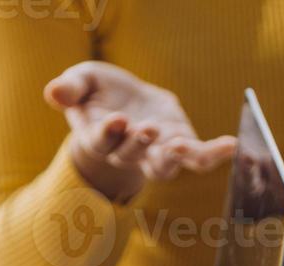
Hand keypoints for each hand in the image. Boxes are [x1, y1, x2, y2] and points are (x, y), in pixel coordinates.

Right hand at [45, 62, 236, 202]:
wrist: (125, 100)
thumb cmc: (97, 92)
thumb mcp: (81, 82)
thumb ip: (69, 89)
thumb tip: (52, 93)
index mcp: (99, 138)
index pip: (101, 141)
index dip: (108, 133)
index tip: (116, 120)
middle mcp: (128, 152)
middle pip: (132, 155)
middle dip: (139, 143)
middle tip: (146, 128)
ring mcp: (156, 152)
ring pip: (165, 165)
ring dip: (174, 157)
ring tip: (182, 147)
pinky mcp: (181, 146)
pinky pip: (200, 158)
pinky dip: (215, 154)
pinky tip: (231, 145)